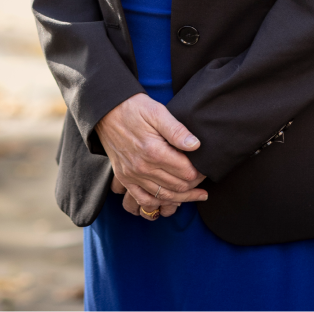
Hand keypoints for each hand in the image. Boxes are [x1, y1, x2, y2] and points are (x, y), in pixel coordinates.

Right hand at [96, 93, 208, 216]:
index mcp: (154, 151)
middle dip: (195, 185)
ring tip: (197, 194)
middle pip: (178, 186)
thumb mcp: (157, 112)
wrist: (106, 111)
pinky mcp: (124, 178)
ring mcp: (132, 175)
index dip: (200, 172)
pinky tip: (171, 200)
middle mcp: (142, 167)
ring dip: (183, 198)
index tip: (207, 168)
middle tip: (204, 179)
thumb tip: (196, 145)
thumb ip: (177, 130)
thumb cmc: (134, 108)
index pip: (186, 172)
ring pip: (164, 196)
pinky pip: (144, 199)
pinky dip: (159, 203)